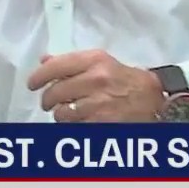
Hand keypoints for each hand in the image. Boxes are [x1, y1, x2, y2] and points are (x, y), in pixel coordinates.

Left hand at [26, 49, 163, 121]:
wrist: (156, 100)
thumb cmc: (126, 79)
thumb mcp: (102, 62)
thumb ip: (72, 62)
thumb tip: (44, 60)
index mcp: (94, 60)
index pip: (55, 67)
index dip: (38, 77)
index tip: (32, 84)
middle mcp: (95, 79)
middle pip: (55, 92)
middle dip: (48, 100)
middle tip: (49, 103)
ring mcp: (99, 102)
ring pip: (62, 113)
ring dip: (60, 115)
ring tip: (68, 113)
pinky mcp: (103, 122)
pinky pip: (74, 127)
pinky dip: (73, 126)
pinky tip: (79, 122)